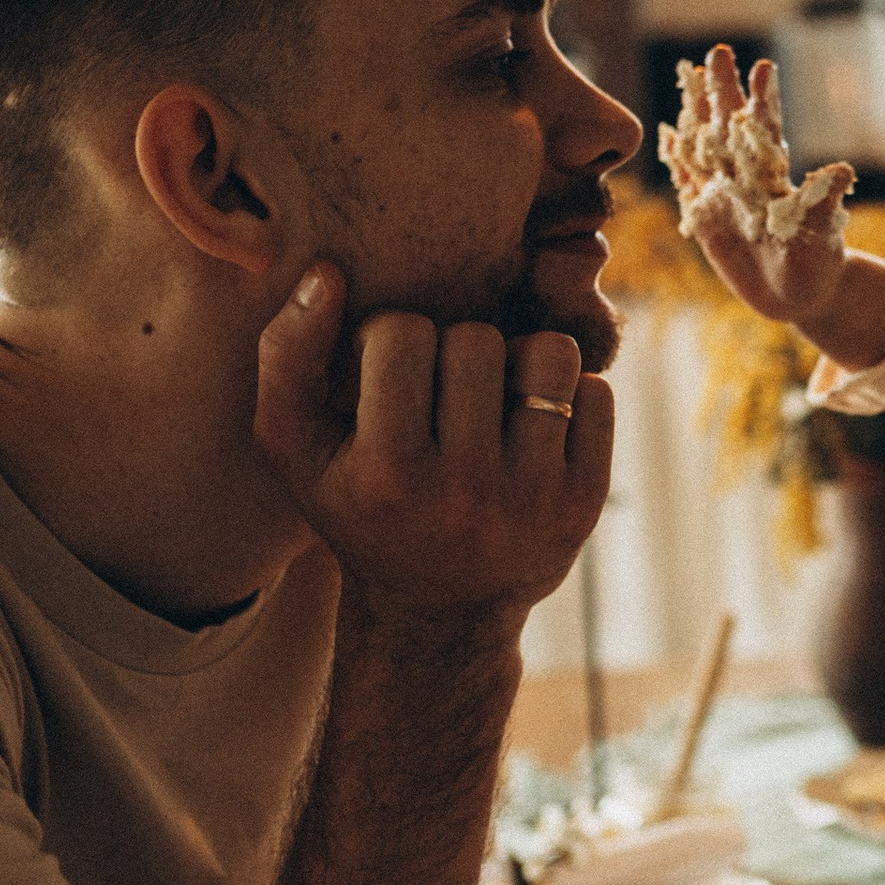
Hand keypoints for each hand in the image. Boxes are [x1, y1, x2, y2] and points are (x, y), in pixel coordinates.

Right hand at [253, 268, 612, 619]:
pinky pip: (597, 391)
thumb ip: (287, 357)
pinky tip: (532, 426)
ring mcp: (534, 496)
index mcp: (386, 473)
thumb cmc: (360, 506)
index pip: (400, 333)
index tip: (389, 378)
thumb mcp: (297, 449)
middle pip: (475, 338)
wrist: (440, 611)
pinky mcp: (586, 500)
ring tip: (494, 396)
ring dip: (519, 360)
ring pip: (548, 352)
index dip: (391, 340)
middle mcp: (465, 489)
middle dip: (455, 350)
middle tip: (442, 392)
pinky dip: (569, 394)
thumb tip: (326, 274)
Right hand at [668, 48, 856, 340]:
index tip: (763, 66)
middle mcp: (748, 179)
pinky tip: (669, 133)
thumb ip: (822, 203)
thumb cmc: (818, 264)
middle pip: (731, 127)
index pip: (767, 131)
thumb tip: (842, 171)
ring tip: (692, 76)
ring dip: (698, 115)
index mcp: (775, 178)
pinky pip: (688, 185)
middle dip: (724, 90)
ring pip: (706, 148)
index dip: (763, 100)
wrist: (798, 297)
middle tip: (719, 51)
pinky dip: (678, 161)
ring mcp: (724, 196)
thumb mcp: (822, 236)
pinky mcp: (706, 220)